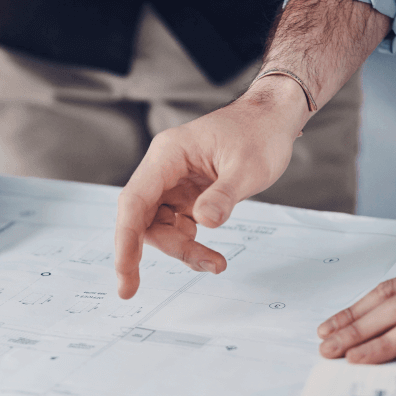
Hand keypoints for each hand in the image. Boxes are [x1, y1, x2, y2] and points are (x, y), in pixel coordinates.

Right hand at [114, 77, 308, 298]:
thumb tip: (205, 222)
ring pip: (159, 226)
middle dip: (165, 249)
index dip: (126, 238)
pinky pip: (176, 226)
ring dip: (182, 249)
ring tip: (215, 263)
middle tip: (181, 274)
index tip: (124, 271)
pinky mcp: (186, 194)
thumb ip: (224, 195)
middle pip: (144, 218)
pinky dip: (190, 244)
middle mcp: (164, 169)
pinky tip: (211, 253)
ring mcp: (174, 183)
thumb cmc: (259, 133)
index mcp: (168, 154)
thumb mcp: (248, 167)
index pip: (135, 201)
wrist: (271, 120)